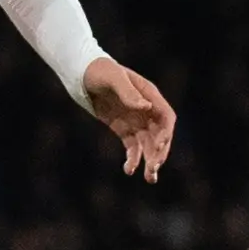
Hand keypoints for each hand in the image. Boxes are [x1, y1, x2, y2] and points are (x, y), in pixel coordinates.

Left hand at [83, 57, 175, 180]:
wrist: (82, 74)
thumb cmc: (99, 70)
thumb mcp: (113, 78)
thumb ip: (128, 92)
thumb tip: (146, 107)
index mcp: (149, 95)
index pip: (166, 118)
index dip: (166, 133)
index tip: (160, 147)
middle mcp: (147, 110)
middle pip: (161, 135)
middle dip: (159, 153)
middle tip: (153, 169)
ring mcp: (136, 120)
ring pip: (149, 145)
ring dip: (150, 161)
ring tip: (149, 178)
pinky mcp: (123, 129)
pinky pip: (133, 147)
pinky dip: (133, 159)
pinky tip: (128, 170)